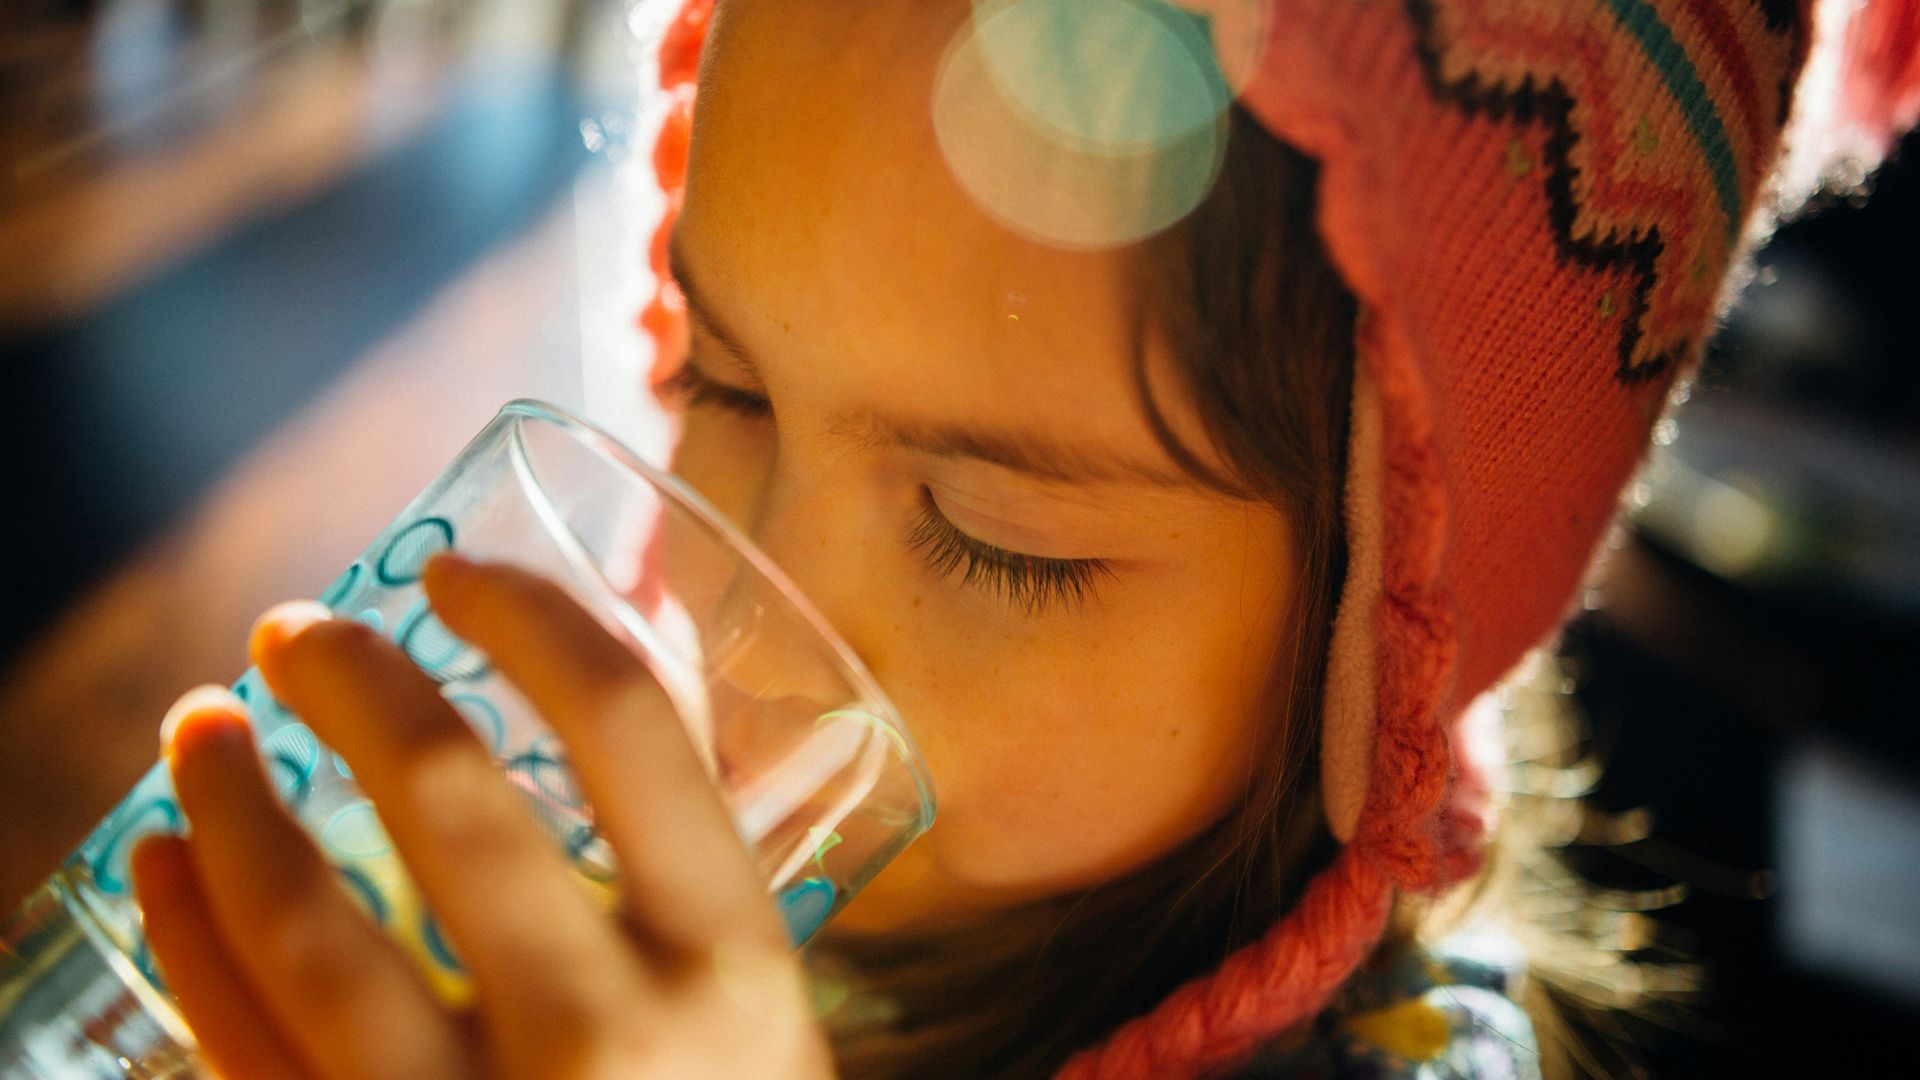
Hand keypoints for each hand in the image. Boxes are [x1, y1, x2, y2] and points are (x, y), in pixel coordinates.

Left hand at [130, 554, 836, 1079]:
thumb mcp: (761, 1005)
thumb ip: (692, 857)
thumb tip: (633, 649)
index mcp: (734, 964)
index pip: (631, 729)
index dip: (531, 618)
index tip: (456, 575)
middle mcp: (612, 1039)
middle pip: (449, 798)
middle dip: (349, 681)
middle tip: (295, 633)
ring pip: (309, 929)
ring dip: (227, 802)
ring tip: (196, 728)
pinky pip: (242, 1050)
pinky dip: (187, 939)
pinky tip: (163, 866)